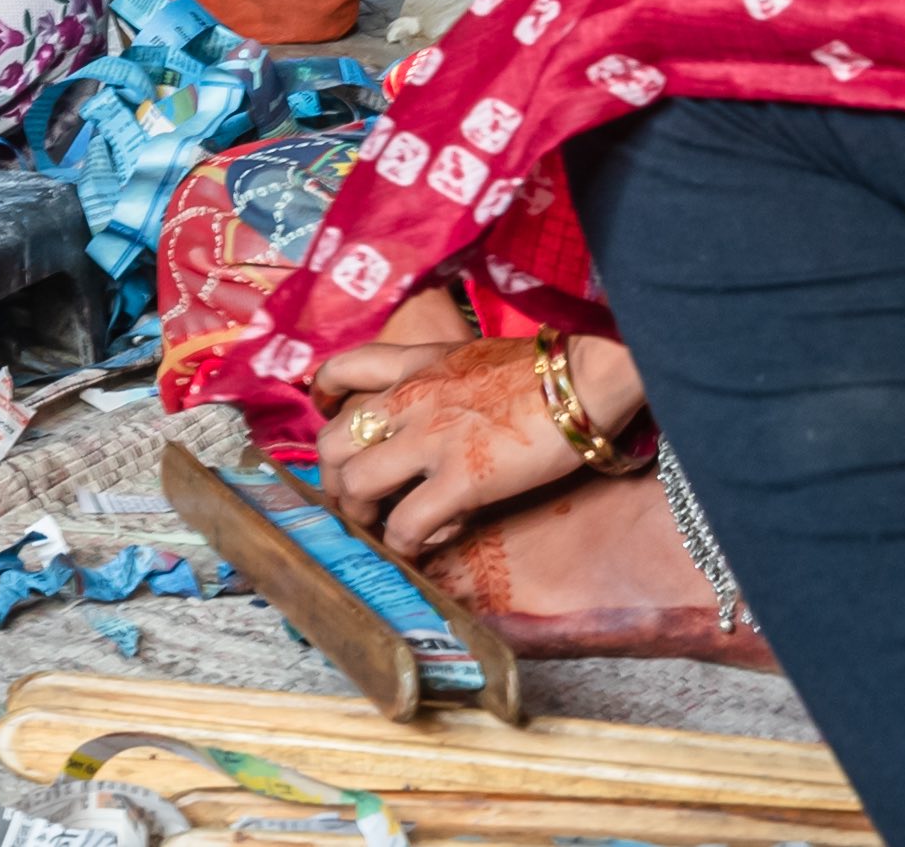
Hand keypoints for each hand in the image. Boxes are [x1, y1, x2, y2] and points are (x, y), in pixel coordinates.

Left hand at [316, 329, 638, 557]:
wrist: (581, 380)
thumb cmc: (540, 370)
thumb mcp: (470, 355)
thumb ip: (440, 376)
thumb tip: (435, 400)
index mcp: (414, 365)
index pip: (344, 369)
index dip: (323, 395)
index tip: (325, 413)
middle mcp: (409, 400)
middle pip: (333, 441)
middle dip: (332, 477)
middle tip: (349, 498)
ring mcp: (430, 440)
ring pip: (356, 483)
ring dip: (359, 514)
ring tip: (375, 528)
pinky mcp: (460, 481)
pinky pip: (407, 524)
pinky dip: (404, 544)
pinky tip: (416, 549)